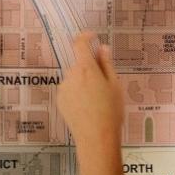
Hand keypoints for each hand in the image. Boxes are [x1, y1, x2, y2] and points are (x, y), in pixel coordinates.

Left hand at [57, 32, 123, 148]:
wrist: (96, 137)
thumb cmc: (110, 111)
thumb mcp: (114, 85)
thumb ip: (107, 64)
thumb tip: (102, 48)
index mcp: (86, 68)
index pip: (80, 44)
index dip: (85, 36)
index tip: (92, 36)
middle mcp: (71, 75)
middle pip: (80, 64)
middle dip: (90, 69)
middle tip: (104, 85)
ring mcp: (64, 88)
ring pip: (75, 78)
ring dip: (84, 83)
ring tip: (97, 101)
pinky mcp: (60, 100)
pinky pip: (70, 90)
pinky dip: (77, 94)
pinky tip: (88, 108)